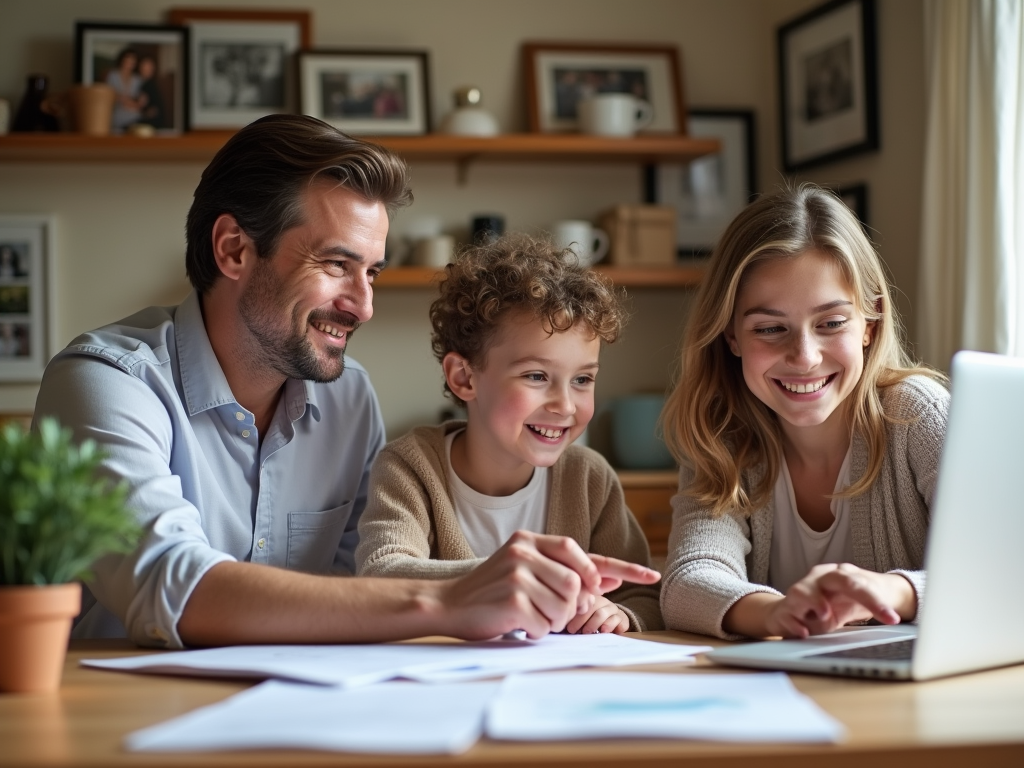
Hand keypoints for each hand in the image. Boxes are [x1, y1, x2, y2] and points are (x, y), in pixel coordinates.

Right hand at [437, 531, 659, 640]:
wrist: (446, 604)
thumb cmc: (489, 592)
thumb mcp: (524, 571)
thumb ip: (561, 572)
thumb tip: (607, 580)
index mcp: (530, 541)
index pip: (583, 552)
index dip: (622, 566)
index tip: (651, 575)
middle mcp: (525, 552)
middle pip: (578, 586)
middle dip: (569, 608)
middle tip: (544, 612)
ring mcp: (518, 574)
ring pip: (566, 607)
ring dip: (553, 622)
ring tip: (528, 616)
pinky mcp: (514, 598)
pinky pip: (546, 625)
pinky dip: (536, 632)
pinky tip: (516, 624)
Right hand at [764, 564, 915, 637]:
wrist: (791, 611)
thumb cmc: (825, 607)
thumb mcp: (848, 606)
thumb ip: (866, 608)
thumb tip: (894, 618)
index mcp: (838, 576)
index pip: (860, 584)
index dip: (878, 602)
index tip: (893, 619)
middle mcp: (819, 580)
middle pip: (841, 580)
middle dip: (865, 597)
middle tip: (883, 615)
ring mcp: (800, 592)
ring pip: (804, 590)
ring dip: (815, 601)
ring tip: (826, 615)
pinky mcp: (784, 609)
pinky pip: (787, 612)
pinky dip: (795, 623)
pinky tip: (804, 632)